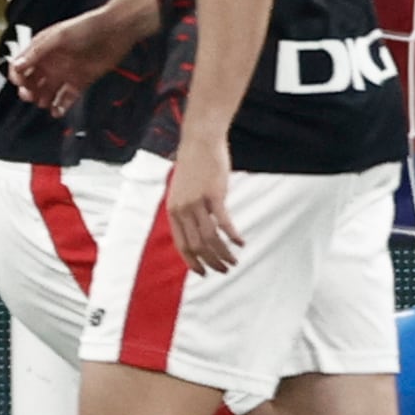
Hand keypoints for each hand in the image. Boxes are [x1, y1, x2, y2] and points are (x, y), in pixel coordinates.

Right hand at [10, 9, 127, 115]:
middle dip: (27, 91)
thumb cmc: (87, 27)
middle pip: (31, 82)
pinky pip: (66, 99)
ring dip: (42, 100)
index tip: (20, 83)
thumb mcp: (58, 36)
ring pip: (47, 92)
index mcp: (42, 49)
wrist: (115, 31)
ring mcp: (65, 74)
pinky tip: (56, 112)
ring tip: (43, 103)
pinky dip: (60, 107)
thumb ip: (37, 51)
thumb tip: (17, 64)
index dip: (18, 75)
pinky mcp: (80, 83)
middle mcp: (51, 63)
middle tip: (30, 95)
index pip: (21, 66)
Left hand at [165, 131, 242, 273]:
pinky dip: (233, 236)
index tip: (204, 273)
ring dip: (224, 254)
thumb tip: (197, 227)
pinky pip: (224, 223)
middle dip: (211, 262)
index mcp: (173, 211)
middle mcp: (182, 210)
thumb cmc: (194, 165)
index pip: (181, 245)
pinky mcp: (214, 195)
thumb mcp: (184, 190)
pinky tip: (241, 242)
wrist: (200, 142)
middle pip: (197, 246)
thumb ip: (188, 210)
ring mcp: (197, 203)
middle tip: (225, 270)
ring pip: (210, 238)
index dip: (192, 262)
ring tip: (234, 261)